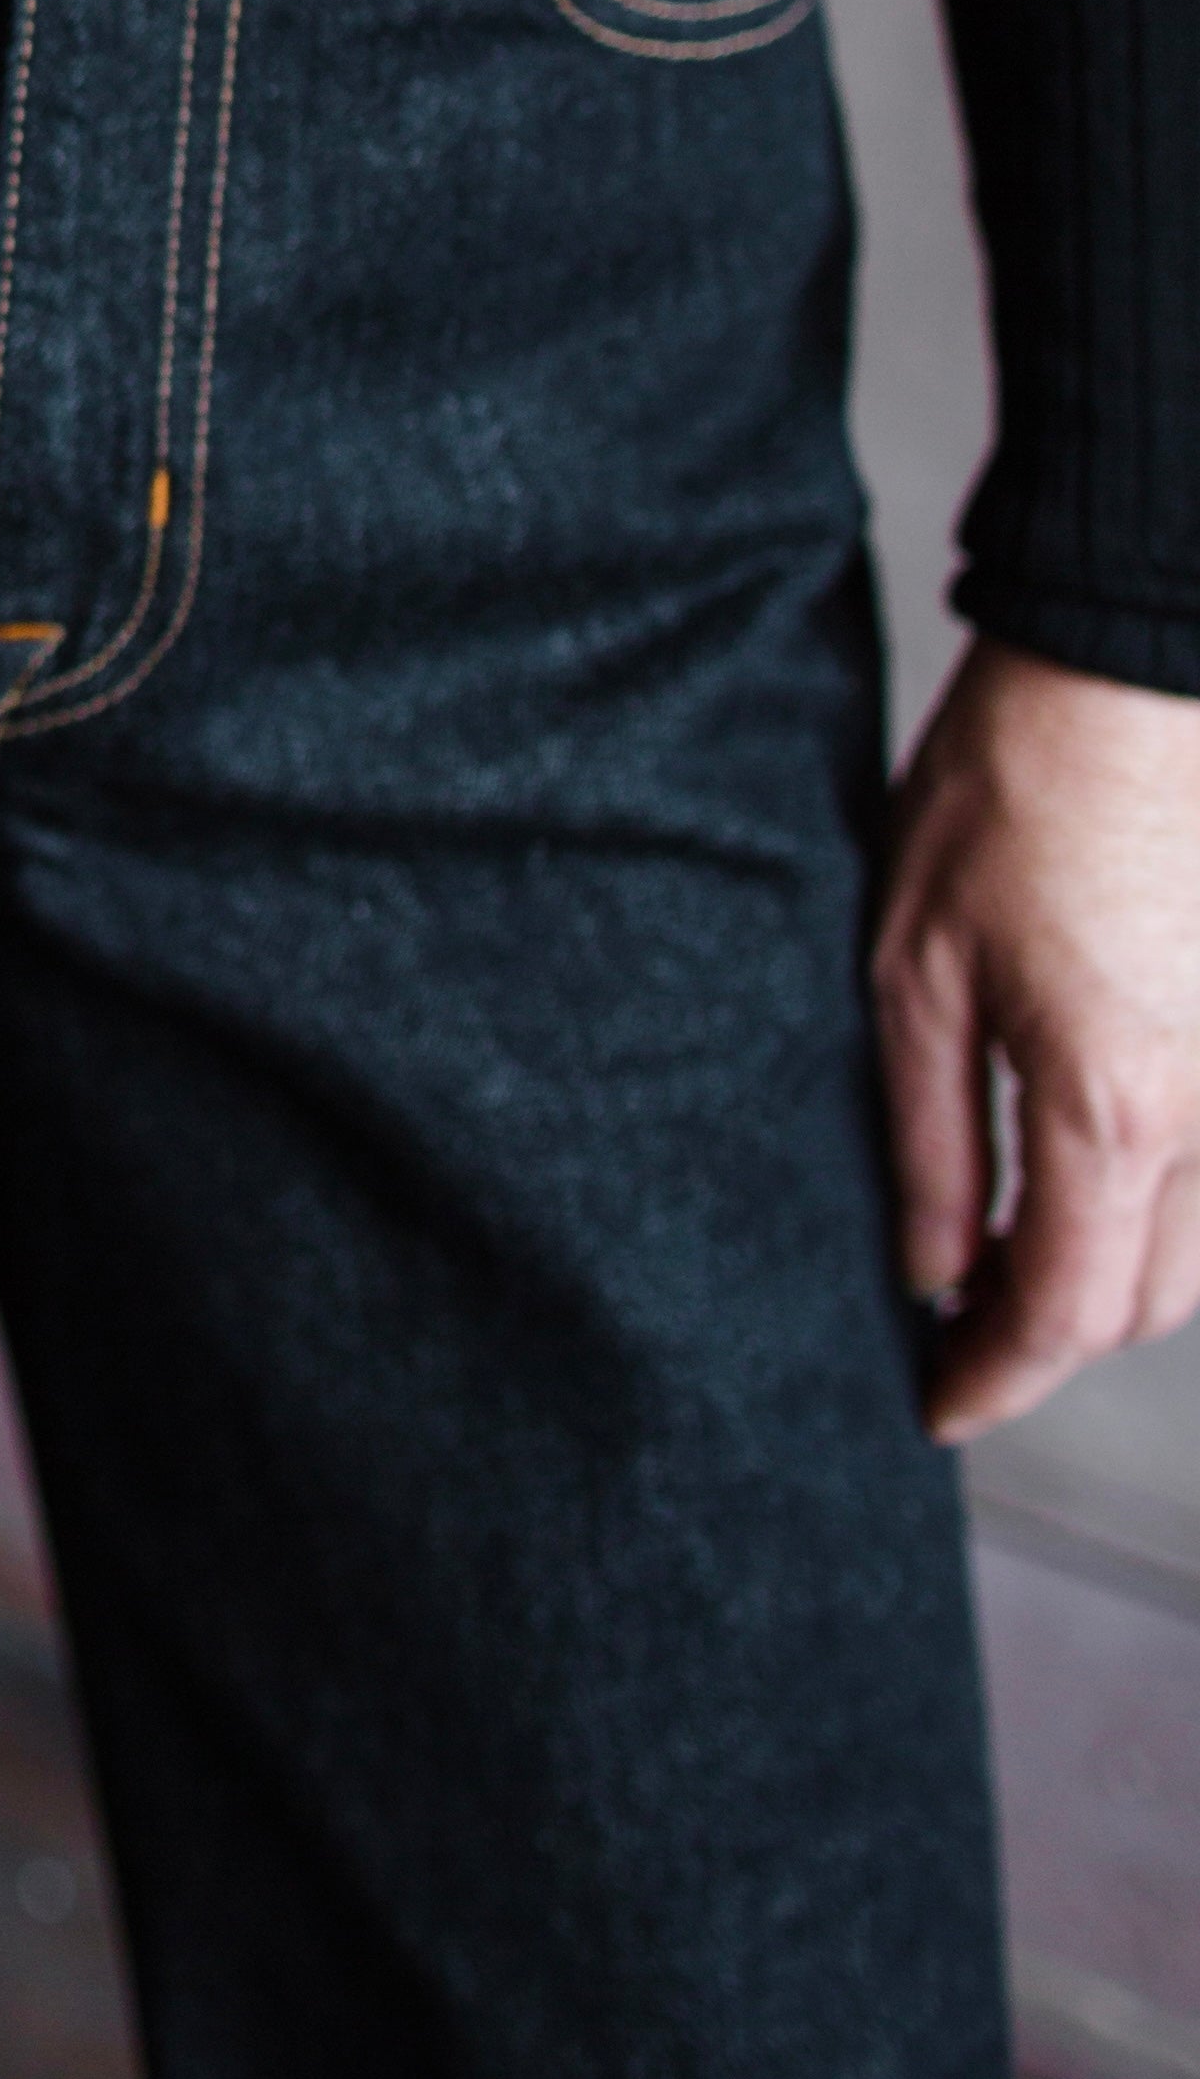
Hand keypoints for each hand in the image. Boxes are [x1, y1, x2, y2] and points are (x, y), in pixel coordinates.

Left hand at [871, 637, 1199, 1440]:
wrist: (1129, 673)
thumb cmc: (1009, 792)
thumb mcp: (912, 971)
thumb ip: (925, 1141)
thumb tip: (932, 1269)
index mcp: (1111, 1107)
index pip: (1059, 1310)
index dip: (991, 1379)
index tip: (936, 1404)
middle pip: (1144, 1302)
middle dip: (1048, 1338)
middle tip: (954, 1331)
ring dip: (1114, 1279)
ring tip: (1008, 1258)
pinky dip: (1166, 1209)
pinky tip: (1091, 1179)